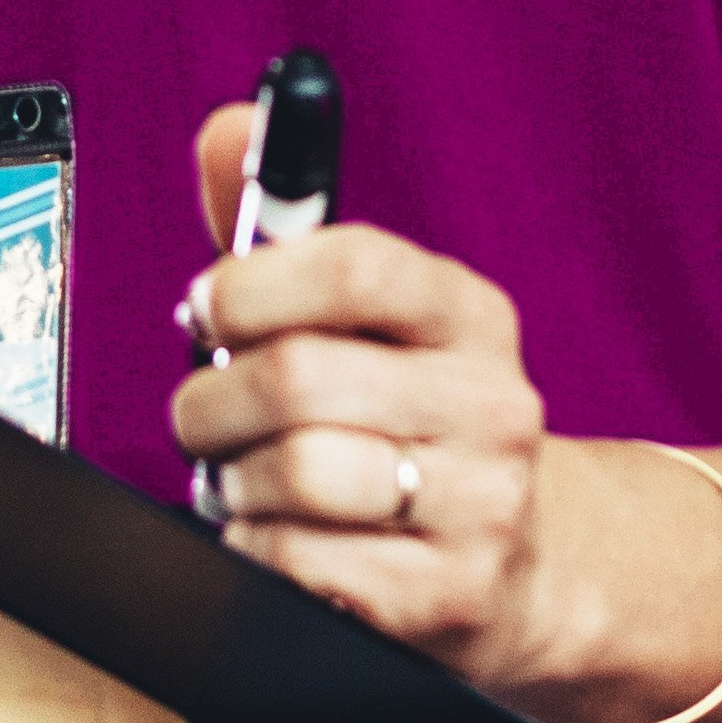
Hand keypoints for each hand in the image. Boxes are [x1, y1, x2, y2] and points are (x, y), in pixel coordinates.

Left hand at [171, 99, 601, 701]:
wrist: (520, 567)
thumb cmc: (404, 425)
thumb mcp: (366, 325)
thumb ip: (282, 231)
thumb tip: (224, 126)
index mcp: (469, 316)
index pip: (356, 266)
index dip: (251, 283)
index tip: (205, 308)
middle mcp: (491, 404)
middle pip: (301, 378)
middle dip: (212, 399)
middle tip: (201, 415)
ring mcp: (481, 506)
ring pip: (295, 471)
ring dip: (230, 479)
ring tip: (237, 479)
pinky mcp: (448, 596)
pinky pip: (298, 562)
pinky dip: (253, 547)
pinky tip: (271, 536)